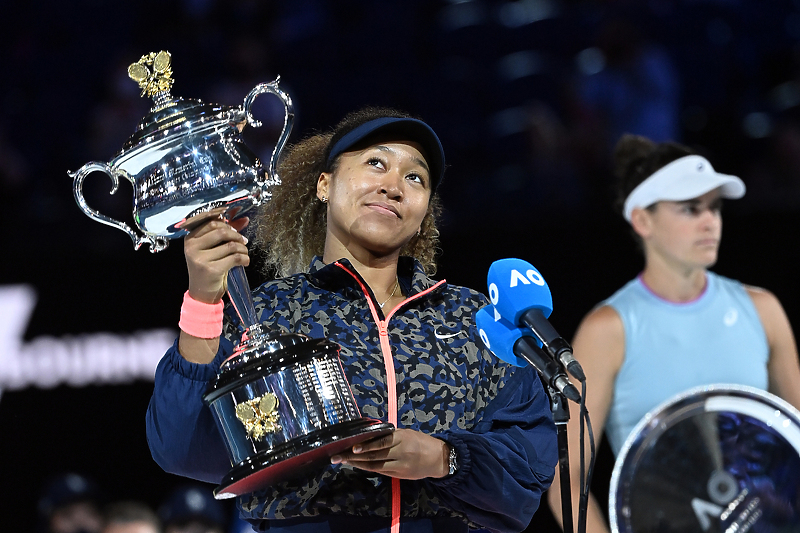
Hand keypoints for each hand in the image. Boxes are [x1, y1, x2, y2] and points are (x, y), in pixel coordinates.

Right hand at [183, 208, 249, 303]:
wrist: (202, 293)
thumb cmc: (208, 268)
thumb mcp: (212, 249)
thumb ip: (225, 233)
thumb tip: (245, 219)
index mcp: (190, 238)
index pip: (211, 222)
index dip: (227, 225)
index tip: (236, 232)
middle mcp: (192, 247)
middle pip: (221, 231)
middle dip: (236, 235)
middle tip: (243, 242)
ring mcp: (200, 259)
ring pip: (230, 245)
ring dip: (243, 249)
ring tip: (244, 254)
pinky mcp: (211, 269)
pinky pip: (235, 258)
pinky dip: (244, 258)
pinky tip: (245, 262)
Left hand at [330, 428, 448, 479]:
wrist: (438, 458)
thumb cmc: (420, 442)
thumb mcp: (406, 433)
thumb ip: (390, 435)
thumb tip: (369, 434)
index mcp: (402, 438)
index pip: (381, 442)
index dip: (367, 445)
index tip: (352, 446)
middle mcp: (400, 452)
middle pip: (374, 455)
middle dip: (354, 456)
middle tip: (337, 456)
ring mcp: (399, 465)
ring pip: (375, 465)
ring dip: (357, 463)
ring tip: (343, 461)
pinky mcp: (399, 475)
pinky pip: (381, 471)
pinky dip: (368, 468)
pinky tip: (358, 465)